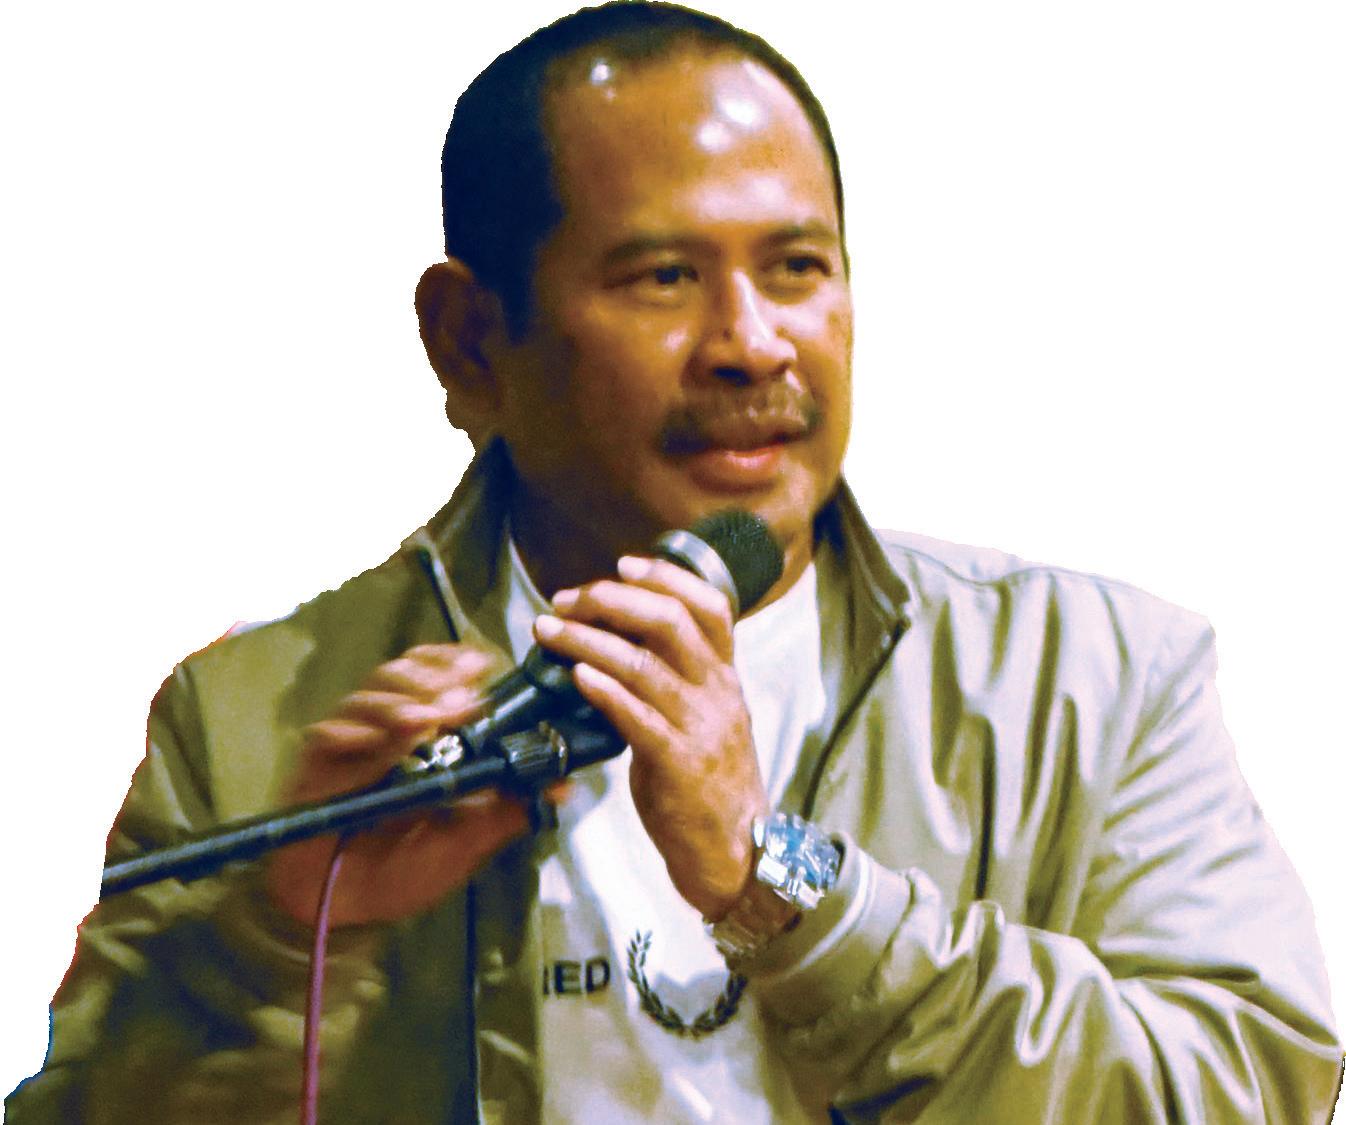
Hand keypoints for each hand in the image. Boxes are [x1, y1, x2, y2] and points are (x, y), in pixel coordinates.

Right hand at [266, 644, 560, 926]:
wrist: (344, 910)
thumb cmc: (405, 871)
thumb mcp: (467, 842)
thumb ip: (509, 811)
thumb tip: (563, 786)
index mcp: (426, 739)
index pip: (438, 680)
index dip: (454, 665)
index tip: (479, 664)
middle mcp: (387, 730)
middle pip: (402, 674)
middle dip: (431, 678)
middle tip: (458, 698)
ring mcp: (350, 743)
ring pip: (368, 695)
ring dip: (399, 701)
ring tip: (426, 719)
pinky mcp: (317, 764)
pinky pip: (330, 733)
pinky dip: (356, 731)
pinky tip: (379, 740)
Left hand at [533, 555, 767, 919]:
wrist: (734, 850)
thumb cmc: (708, 782)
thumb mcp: (705, 718)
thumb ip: (675, 679)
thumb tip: (616, 641)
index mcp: (726, 677)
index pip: (711, 606)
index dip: (666, 576)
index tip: (622, 565)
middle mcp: (718, 692)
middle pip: (670, 622)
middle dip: (611, 600)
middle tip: (568, 599)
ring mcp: (700, 726)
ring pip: (642, 664)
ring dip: (586, 639)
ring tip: (548, 631)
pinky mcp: (678, 762)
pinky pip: (636, 715)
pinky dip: (602, 688)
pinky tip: (575, 674)